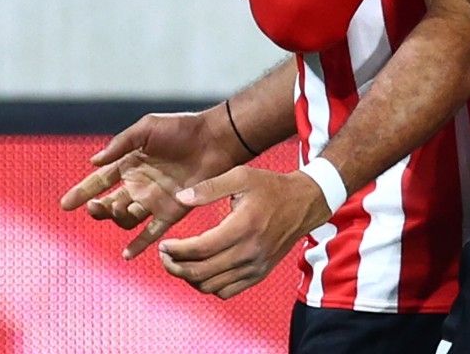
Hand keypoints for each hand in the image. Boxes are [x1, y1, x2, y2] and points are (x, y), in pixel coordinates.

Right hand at [59, 108, 248, 257]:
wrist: (216, 138)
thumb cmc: (182, 128)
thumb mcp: (147, 128)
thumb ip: (120, 144)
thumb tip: (93, 161)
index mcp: (130, 164)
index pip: (99, 182)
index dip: (82, 192)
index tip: (65, 205)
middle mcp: (139, 185)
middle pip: (110, 204)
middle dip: (97, 208)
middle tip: (93, 207)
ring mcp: (155, 199)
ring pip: (127, 218)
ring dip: (117, 218)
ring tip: (118, 209)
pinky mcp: (172, 210)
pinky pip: (152, 232)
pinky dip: (139, 244)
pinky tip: (127, 255)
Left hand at [158, 167, 331, 298]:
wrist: (305, 203)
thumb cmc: (272, 188)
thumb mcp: (241, 176)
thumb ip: (208, 188)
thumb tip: (180, 198)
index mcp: (243, 226)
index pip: (200, 249)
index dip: (175, 250)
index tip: (164, 244)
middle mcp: (249, 251)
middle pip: (200, 272)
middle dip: (174, 266)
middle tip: (165, 255)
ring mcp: (255, 266)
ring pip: (210, 286)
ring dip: (189, 278)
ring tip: (180, 263)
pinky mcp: (259, 273)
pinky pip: (226, 292)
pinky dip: (209, 286)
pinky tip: (202, 271)